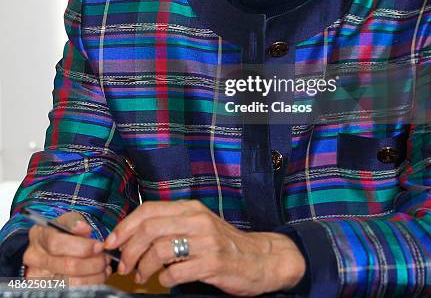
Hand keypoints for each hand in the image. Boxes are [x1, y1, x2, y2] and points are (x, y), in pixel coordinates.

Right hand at [23, 211, 112, 285]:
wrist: (47, 250)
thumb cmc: (60, 233)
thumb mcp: (66, 221)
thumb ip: (75, 222)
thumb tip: (84, 229)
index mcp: (38, 236)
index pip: (56, 243)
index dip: (82, 246)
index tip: (99, 246)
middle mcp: (35, 258)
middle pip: (67, 265)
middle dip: (93, 262)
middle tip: (105, 258)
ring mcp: (38, 277)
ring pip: (71, 283)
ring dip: (94, 276)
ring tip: (103, 268)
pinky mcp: (46, 290)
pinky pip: (72, 291)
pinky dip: (89, 284)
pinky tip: (97, 277)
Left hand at [102, 200, 305, 295]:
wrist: (260, 258)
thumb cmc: (223, 243)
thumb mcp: (198, 226)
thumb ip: (171, 225)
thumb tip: (132, 235)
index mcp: (190, 208)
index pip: (149, 210)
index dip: (125, 226)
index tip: (111, 243)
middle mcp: (197, 220)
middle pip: (150, 228)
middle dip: (129, 250)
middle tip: (123, 265)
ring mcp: (206, 241)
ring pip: (160, 250)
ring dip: (144, 267)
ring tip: (142, 276)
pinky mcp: (213, 263)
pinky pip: (177, 273)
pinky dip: (164, 280)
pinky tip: (166, 282)